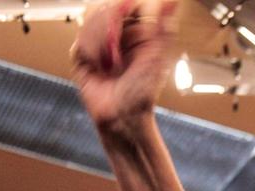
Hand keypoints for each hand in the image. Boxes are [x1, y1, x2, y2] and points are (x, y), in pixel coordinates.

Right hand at [70, 0, 177, 133]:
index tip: (127, 7)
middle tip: (116, 44)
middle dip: (110, 22)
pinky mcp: (82, 53)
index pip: (128, 3)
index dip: (125, 4)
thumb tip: (173, 2)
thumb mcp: (157, 57)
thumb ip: (163, 28)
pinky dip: (91, 51)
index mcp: (139, 32)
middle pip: (106, 6)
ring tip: (111, 63)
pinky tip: (100, 67)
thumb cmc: (143, 92)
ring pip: (91, 20)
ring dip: (100, 40)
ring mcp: (99, 41)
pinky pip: (81, 39)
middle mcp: (118, 34)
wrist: (122, 115)